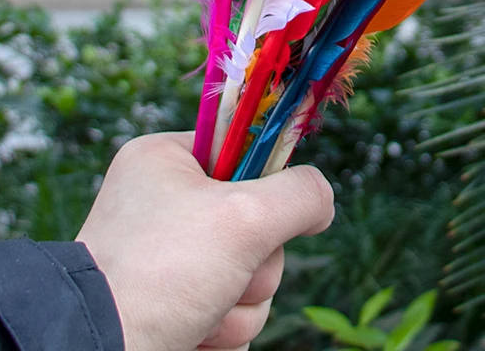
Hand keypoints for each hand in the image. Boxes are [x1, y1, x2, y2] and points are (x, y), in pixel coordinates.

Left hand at [77, 131, 333, 350]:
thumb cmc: (162, 272)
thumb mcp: (246, 218)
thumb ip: (301, 195)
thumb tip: (322, 203)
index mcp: (166, 160)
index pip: (244, 152)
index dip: (263, 188)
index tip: (258, 214)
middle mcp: (163, 204)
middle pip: (255, 223)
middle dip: (252, 266)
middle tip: (223, 276)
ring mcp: (165, 259)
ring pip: (247, 275)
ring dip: (240, 307)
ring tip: (202, 317)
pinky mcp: (168, 306)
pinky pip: (227, 311)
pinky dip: (222, 331)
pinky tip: (195, 338)